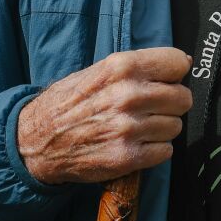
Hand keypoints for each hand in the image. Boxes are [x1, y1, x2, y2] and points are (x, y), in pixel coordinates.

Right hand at [16, 47, 193, 185]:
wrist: (38, 141)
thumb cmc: (70, 103)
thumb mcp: (99, 71)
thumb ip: (137, 67)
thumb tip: (180, 64)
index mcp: (122, 67)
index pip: (177, 63)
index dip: (176, 73)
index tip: (170, 79)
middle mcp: (128, 95)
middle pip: (183, 98)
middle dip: (171, 104)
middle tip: (152, 108)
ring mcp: (128, 127)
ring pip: (175, 126)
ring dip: (161, 128)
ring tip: (137, 127)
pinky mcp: (127, 156)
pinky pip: (165, 151)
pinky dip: (155, 150)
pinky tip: (135, 143)